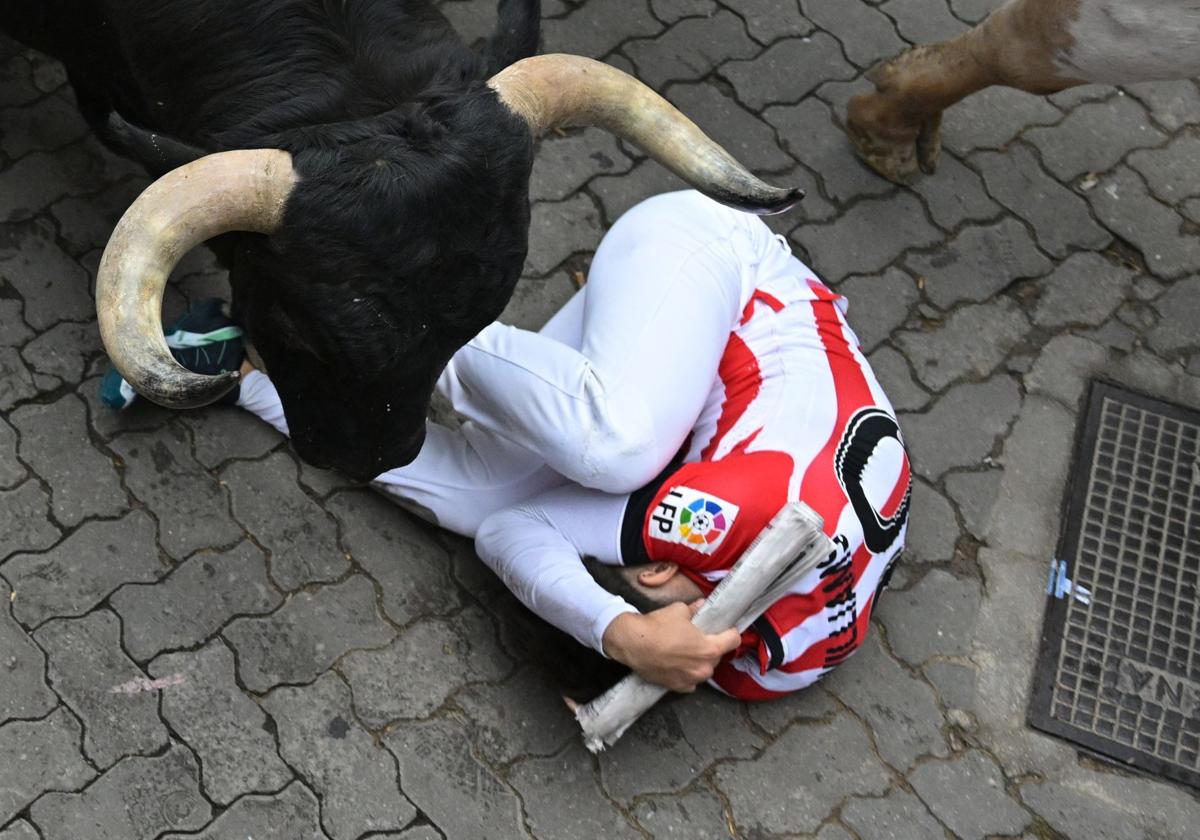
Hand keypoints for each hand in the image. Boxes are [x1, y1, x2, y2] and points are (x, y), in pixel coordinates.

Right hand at [601, 600, 740, 692]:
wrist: (632, 643)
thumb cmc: (658, 626)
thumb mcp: (679, 611)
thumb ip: (695, 610)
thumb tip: (702, 606)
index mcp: (709, 649)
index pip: (733, 640)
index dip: (730, 631)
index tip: (726, 628)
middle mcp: (704, 668)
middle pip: (717, 656)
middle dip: (710, 647)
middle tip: (698, 638)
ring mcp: (691, 680)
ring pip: (703, 669)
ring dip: (699, 661)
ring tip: (685, 652)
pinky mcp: (678, 688)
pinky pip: (690, 681)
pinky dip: (687, 673)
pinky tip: (677, 664)